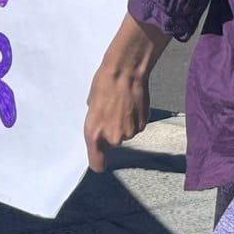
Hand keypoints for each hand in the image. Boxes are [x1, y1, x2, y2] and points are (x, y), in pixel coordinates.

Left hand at [82, 12, 169, 171]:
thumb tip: (99, 124)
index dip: (98, 161)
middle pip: (111, 144)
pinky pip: (136, 127)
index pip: (96, 162)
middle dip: (111, 133)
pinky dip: (134, 119)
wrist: (126, 71)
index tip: (99, 159)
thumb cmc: (103, 83)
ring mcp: (129, 133)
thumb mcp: (91, 103)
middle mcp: (113, 138)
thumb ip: (95, 120)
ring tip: (122, 105)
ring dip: (123, 124)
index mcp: (94, 134)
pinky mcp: (143, 126)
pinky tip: (132, 104)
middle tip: (111, 114)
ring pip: (125, 134)